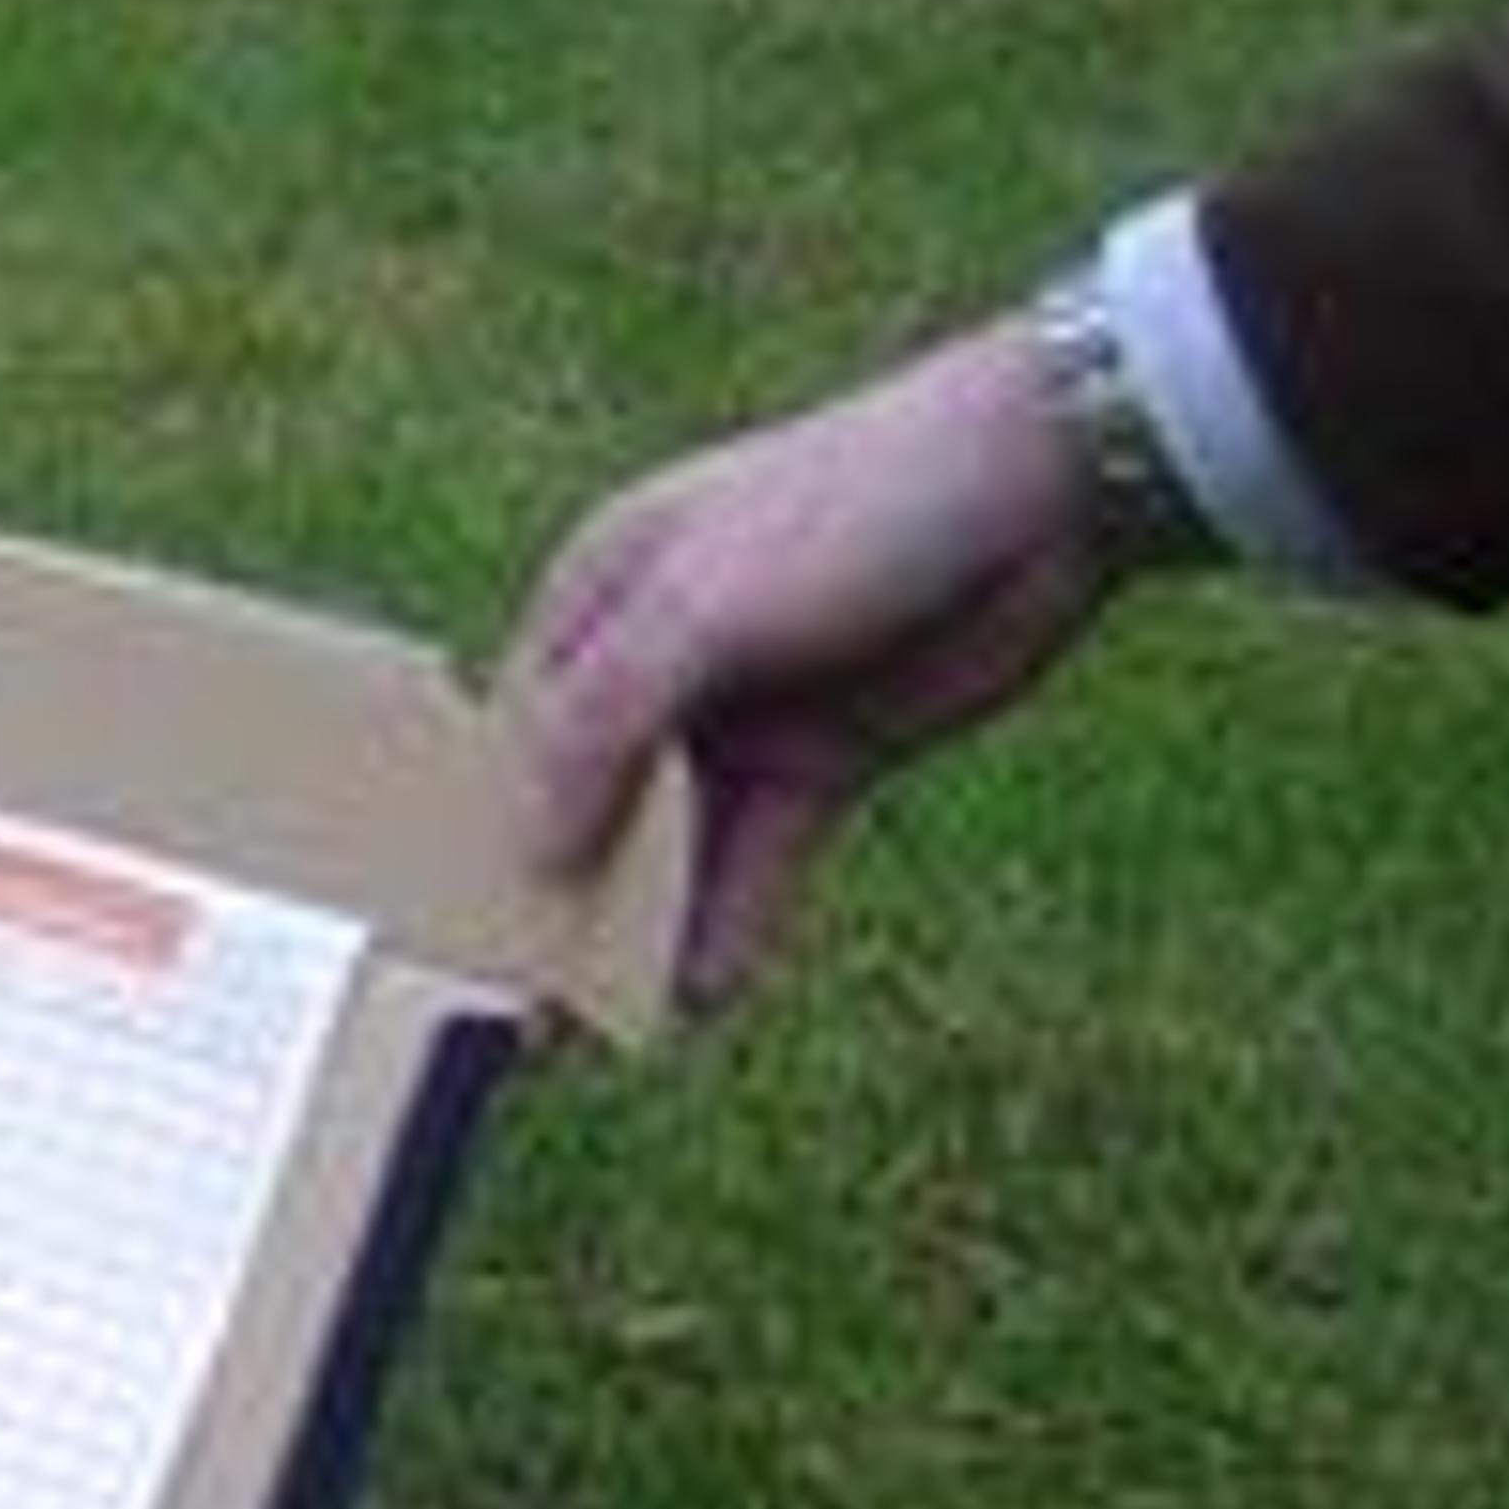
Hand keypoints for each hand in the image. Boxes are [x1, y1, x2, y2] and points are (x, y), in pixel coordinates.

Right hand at [506, 319, 1116, 1010]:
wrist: (1044, 484)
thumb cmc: (850, 507)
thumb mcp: (699, 609)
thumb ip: (602, 725)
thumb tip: (531, 848)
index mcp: (599, 594)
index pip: (516, 734)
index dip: (487, 829)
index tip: (464, 931)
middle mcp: (657, 659)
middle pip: (588, 798)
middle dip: (562, 894)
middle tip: (529, 1007)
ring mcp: (742, 712)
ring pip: (672, 841)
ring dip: (644, 926)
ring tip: (608, 1025)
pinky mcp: (821, 758)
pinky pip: (757, 857)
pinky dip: (731, 920)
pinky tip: (704, 992)